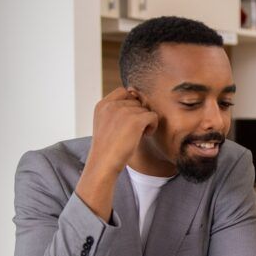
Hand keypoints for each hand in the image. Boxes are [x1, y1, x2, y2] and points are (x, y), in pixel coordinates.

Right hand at [75, 88, 158, 220]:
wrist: (104, 164)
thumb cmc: (108, 148)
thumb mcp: (105, 124)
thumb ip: (116, 111)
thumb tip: (136, 96)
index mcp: (102, 105)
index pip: (123, 91)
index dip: (131, 103)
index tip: (130, 119)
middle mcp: (111, 105)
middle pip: (136, 101)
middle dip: (139, 114)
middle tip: (133, 131)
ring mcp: (123, 111)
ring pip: (145, 109)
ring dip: (145, 121)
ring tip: (137, 135)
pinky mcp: (135, 120)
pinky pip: (153, 116)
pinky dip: (152, 126)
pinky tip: (144, 136)